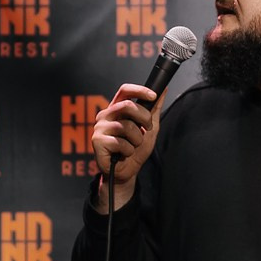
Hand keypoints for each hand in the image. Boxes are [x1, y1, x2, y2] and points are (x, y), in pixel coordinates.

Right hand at [91, 84, 161, 209]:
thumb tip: (163, 89)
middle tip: (147, 129)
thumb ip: (154, 109)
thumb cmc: (136, 149)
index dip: (139, 90)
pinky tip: (124, 153)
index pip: (125, 91)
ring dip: (137, 139)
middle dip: (144, 118)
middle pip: (127, 105)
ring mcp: (100, 128)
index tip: (153, 96)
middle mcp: (106, 115)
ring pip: (126, 126)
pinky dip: (128, 150)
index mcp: (116, 108)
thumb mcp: (150, 127)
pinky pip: (120, 142)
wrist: (128, 171)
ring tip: (133, 145)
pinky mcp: (97, 141)